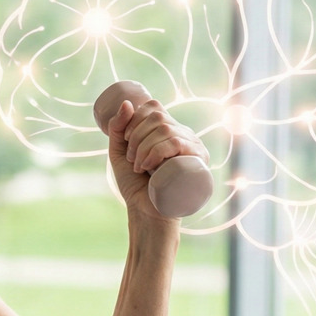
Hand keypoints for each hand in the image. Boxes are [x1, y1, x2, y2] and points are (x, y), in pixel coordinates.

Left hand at [105, 99, 208, 220]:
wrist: (146, 212)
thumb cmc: (135, 185)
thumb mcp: (121, 152)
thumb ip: (118, 129)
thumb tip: (127, 103)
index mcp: (168, 130)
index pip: (154, 108)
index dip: (136, 118)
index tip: (125, 140)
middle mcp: (184, 136)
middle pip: (158, 117)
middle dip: (136, 136)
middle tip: (131, 160)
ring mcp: (193, 148)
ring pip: (165, 130)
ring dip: (143, 147)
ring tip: (139, 167)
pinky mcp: (197, 163)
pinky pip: (176, 143)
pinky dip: (156, 152)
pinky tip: (148, 167)